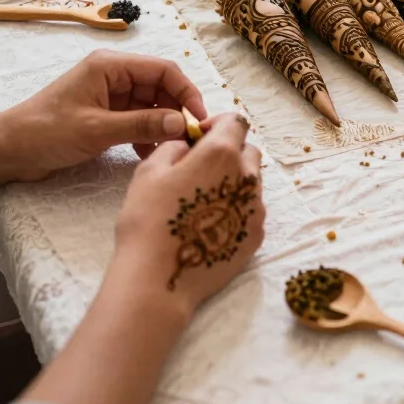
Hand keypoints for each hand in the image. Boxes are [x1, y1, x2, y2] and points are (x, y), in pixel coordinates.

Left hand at [0, 51, 206, 186]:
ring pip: (151, 104)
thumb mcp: (97, 130)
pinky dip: (146, 134)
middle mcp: (114, 74)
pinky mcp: (106, 113)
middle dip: (176, 110)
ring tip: (169, 149)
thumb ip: (142, 124)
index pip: (163, 69)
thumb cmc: (46, 132)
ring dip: (162, 125)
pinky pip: (137, 118)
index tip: (199, 118)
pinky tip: (148, 153)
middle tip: (189, 138)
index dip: (186, 91)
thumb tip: (181, 123)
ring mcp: (110, 94)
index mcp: (111, 65)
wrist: (10, 150)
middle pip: (160, 86)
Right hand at [115, 113, 263, 310]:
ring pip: (251, 182)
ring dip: (233, 181)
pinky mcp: (256, 236)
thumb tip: (188, 145)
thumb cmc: (148, 220)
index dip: (218, 124)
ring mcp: (256, 209)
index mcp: (222, 154)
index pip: (236, 122)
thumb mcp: (149, 170)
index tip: (199, 137)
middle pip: (248, 151)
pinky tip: (211, 224)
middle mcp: (246, 177)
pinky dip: (236, 208)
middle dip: (229, 152)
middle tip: (200, 169)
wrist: (159, 280)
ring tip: (203, 201)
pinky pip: (251, 210)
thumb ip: (174, 147)